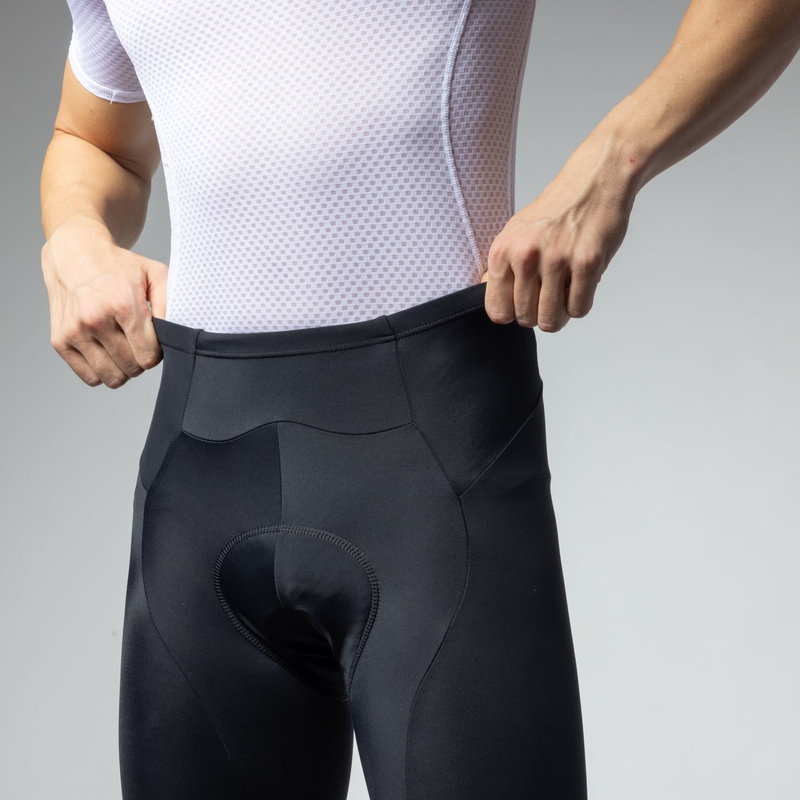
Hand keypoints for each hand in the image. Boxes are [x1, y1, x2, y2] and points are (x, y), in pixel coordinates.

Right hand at [41, 217, 167, 387]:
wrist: (75, 254)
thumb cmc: (119, 267)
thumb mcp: (154, 274)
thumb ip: (169, 305)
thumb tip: (174, 336)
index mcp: (122, 305)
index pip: (149, 356)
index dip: (157, 352)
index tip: (153, 340)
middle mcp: (95, 319)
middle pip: (132, 368)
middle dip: (141, 360)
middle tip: (138, 342)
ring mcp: (75, 331)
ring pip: (112, 378)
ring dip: (123, 369)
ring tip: (123, 348)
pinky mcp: (60, 340)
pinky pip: (90, 377)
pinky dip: (102, 371)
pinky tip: (106, 352)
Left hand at [481, 146, 635, 331]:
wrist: (594, 180)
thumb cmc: (556, 209)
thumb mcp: (515, 233)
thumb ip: (503, 269)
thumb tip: (495, 305)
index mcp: (503, 251)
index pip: (498, 311)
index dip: (512, 314)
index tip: (522, 306)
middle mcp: (526, 256)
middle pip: (526, 318)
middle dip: (538, 315)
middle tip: (548, 299)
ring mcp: (557, 260)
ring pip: (551, 320)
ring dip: (559, 316)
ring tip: (563, 297)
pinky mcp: (587, 263)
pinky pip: (578, 309)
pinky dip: (579, 305)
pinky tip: (580, 287)